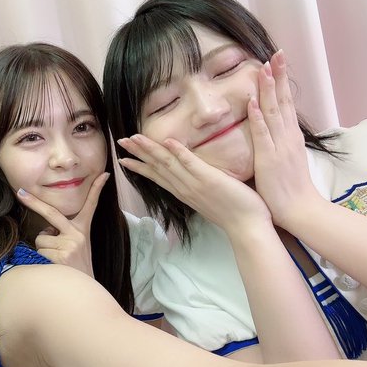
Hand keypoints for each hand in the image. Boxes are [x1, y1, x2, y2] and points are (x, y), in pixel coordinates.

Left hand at [17, 172, 109, 276]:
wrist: (85, 293)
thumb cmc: (76, 268)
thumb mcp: (79, 247)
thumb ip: (65, 233)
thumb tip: (47, 229)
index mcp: (83, 230)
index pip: (91, 206)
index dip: (97, 189)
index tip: (103, 174)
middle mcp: (78, 234)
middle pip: (52, 213)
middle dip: (33, 202)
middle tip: (20, 192)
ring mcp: (70, 245)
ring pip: (40, 238)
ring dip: (42, 248)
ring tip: (55, 259)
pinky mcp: (61, 256)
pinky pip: (39, 250)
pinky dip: (41, 258)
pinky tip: (54, 266)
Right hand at [117, 135, 269, 234]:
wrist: (246, 228)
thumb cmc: (233, 213)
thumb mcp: (209, 199)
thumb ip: (198, 187)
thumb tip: (193, 178)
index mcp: (183, 192)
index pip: (157, 176)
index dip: (140, 166)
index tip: (124, 159)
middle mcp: (184, 188)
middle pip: (156, 167)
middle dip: (137, 154)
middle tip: (120, 142)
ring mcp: (194, 184)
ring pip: (167, 163)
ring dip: (150, 150)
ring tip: (134, 138)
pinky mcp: (208, 179)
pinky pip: (190, 163)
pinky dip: (178, 152)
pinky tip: (166, 141)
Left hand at [249, 50, 323, 228]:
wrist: (299, 208)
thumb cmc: (287, 187)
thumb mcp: (283, 157)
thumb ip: (276, 141)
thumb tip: (268, 126)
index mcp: (289, 136)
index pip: (284, 103)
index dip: (280, 81)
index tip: (275, 61)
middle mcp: (286, 137)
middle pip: (282, 100)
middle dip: (279, 76)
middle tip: (276, 53)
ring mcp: (279, 146)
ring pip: (274, 112)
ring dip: (269, 89)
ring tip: (265, 68)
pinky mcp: (270, 158)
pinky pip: (263, 135)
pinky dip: (258, 117)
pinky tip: (253, 102)